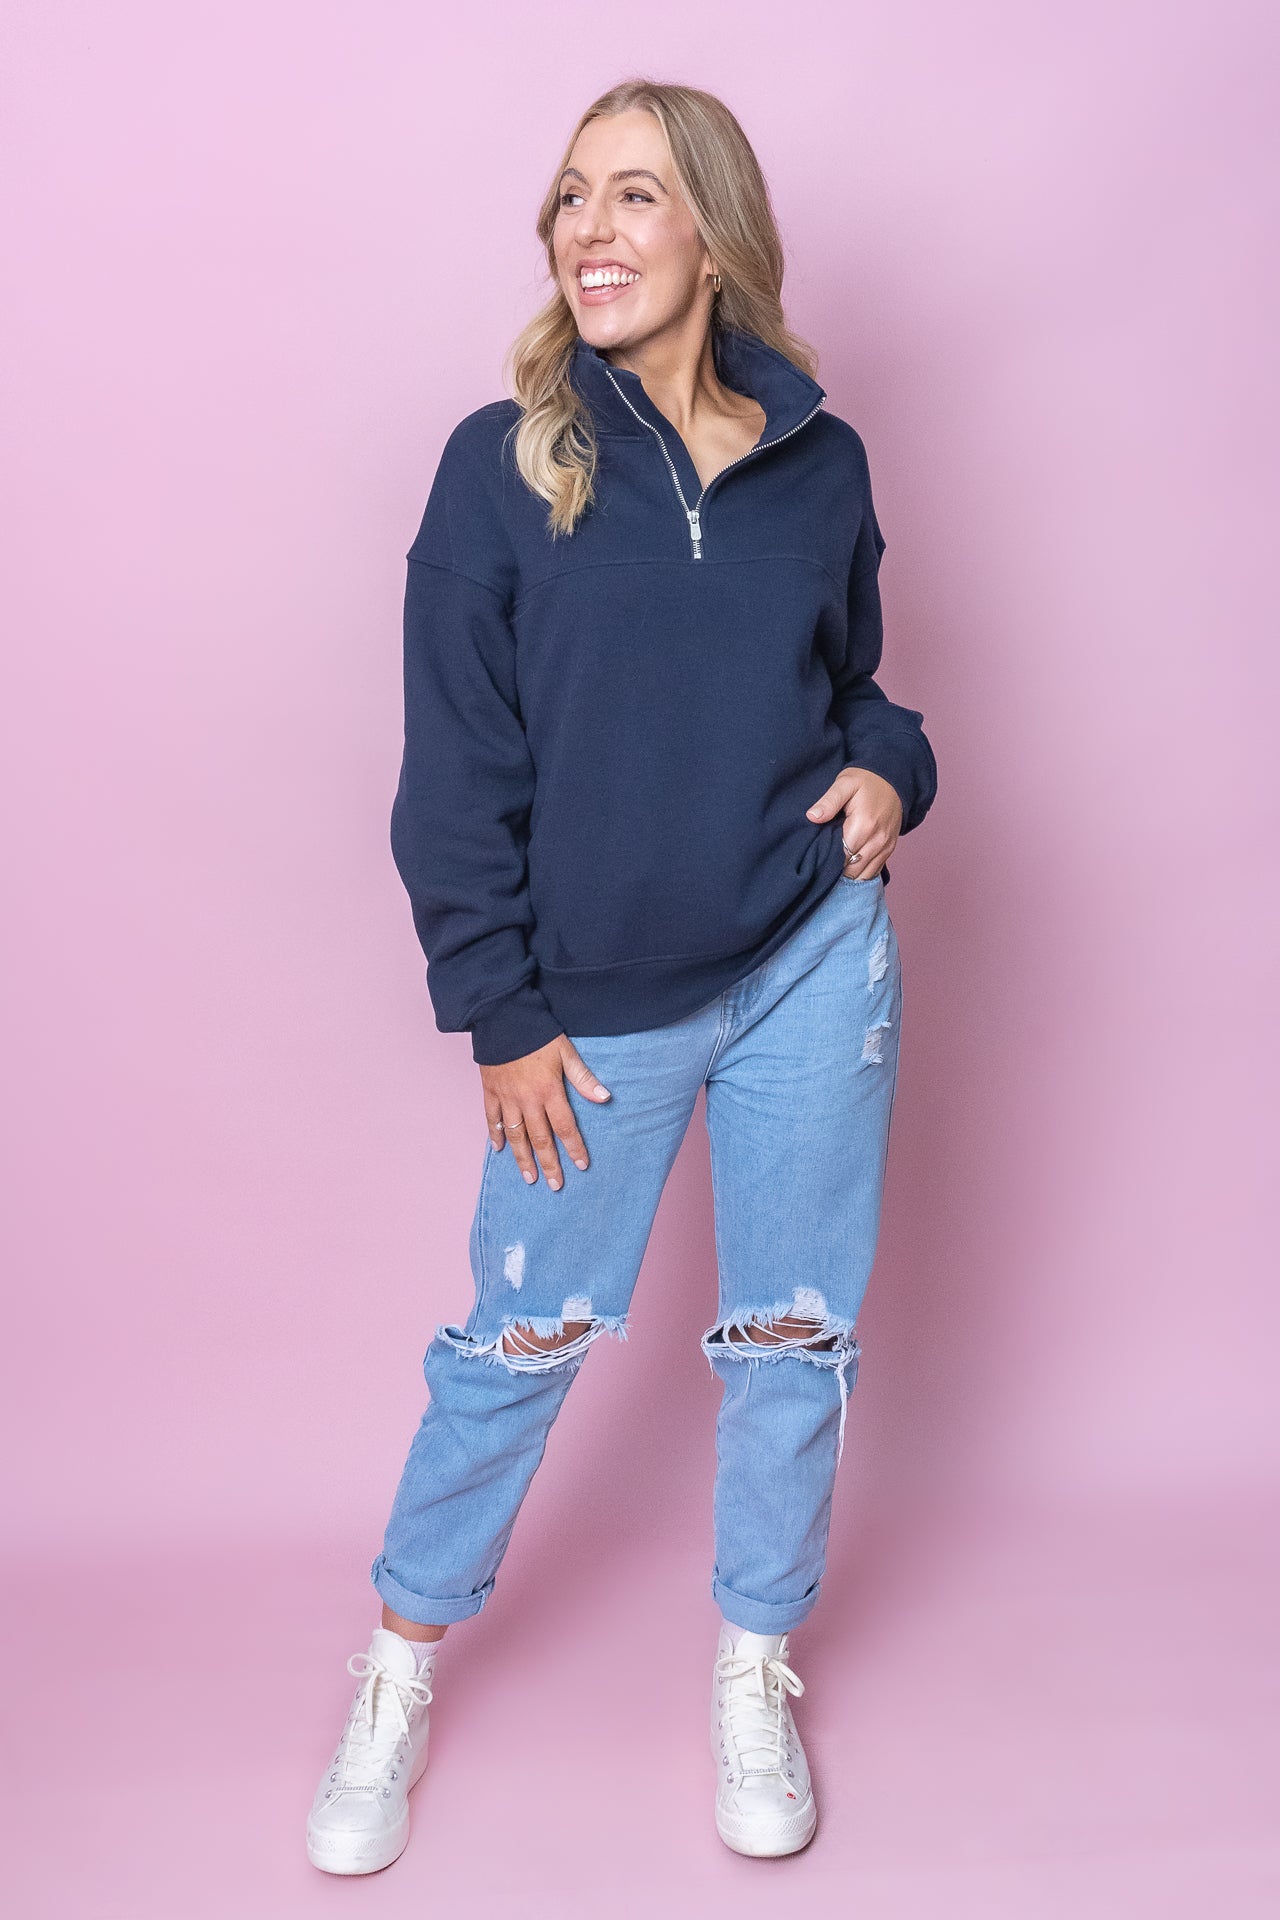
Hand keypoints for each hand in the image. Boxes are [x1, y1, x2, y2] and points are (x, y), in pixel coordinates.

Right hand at [480, 1035, 611, 1189]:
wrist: (501, 1017)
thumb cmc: (537, 1032)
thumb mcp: (566, 1052)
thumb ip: (584, 1078)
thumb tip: (605, 1098)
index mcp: (549, 1091)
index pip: (565, 1127)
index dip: (574, 1148)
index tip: (581, 1166)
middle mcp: (527, 1100)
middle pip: (540, 1139)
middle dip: (549, 1164)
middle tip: (555, 1185)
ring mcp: (506, 1098)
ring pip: (515, 1135)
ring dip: (523, 1158)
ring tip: (530, 1178)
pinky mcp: (490, 1091)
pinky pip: (491, 1119)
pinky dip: (495, 1135)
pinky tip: (499, 1150)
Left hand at [806, 766, 902, 878]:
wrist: (893, 780)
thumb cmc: (866, 781)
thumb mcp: (844, 783)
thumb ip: (829, 801)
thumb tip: (812, 817)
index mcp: (864, 825)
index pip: (841, 857)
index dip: (827, 861)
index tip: (816, 857)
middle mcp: (878, 840)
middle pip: (852, 870)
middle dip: (836, 870)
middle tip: (822, 864)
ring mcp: (886, 847)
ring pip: (864, 875)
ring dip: (848, 875)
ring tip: (834, 868)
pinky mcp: (890, 850)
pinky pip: (874, 871)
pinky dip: (861, 873)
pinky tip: (848, 869)